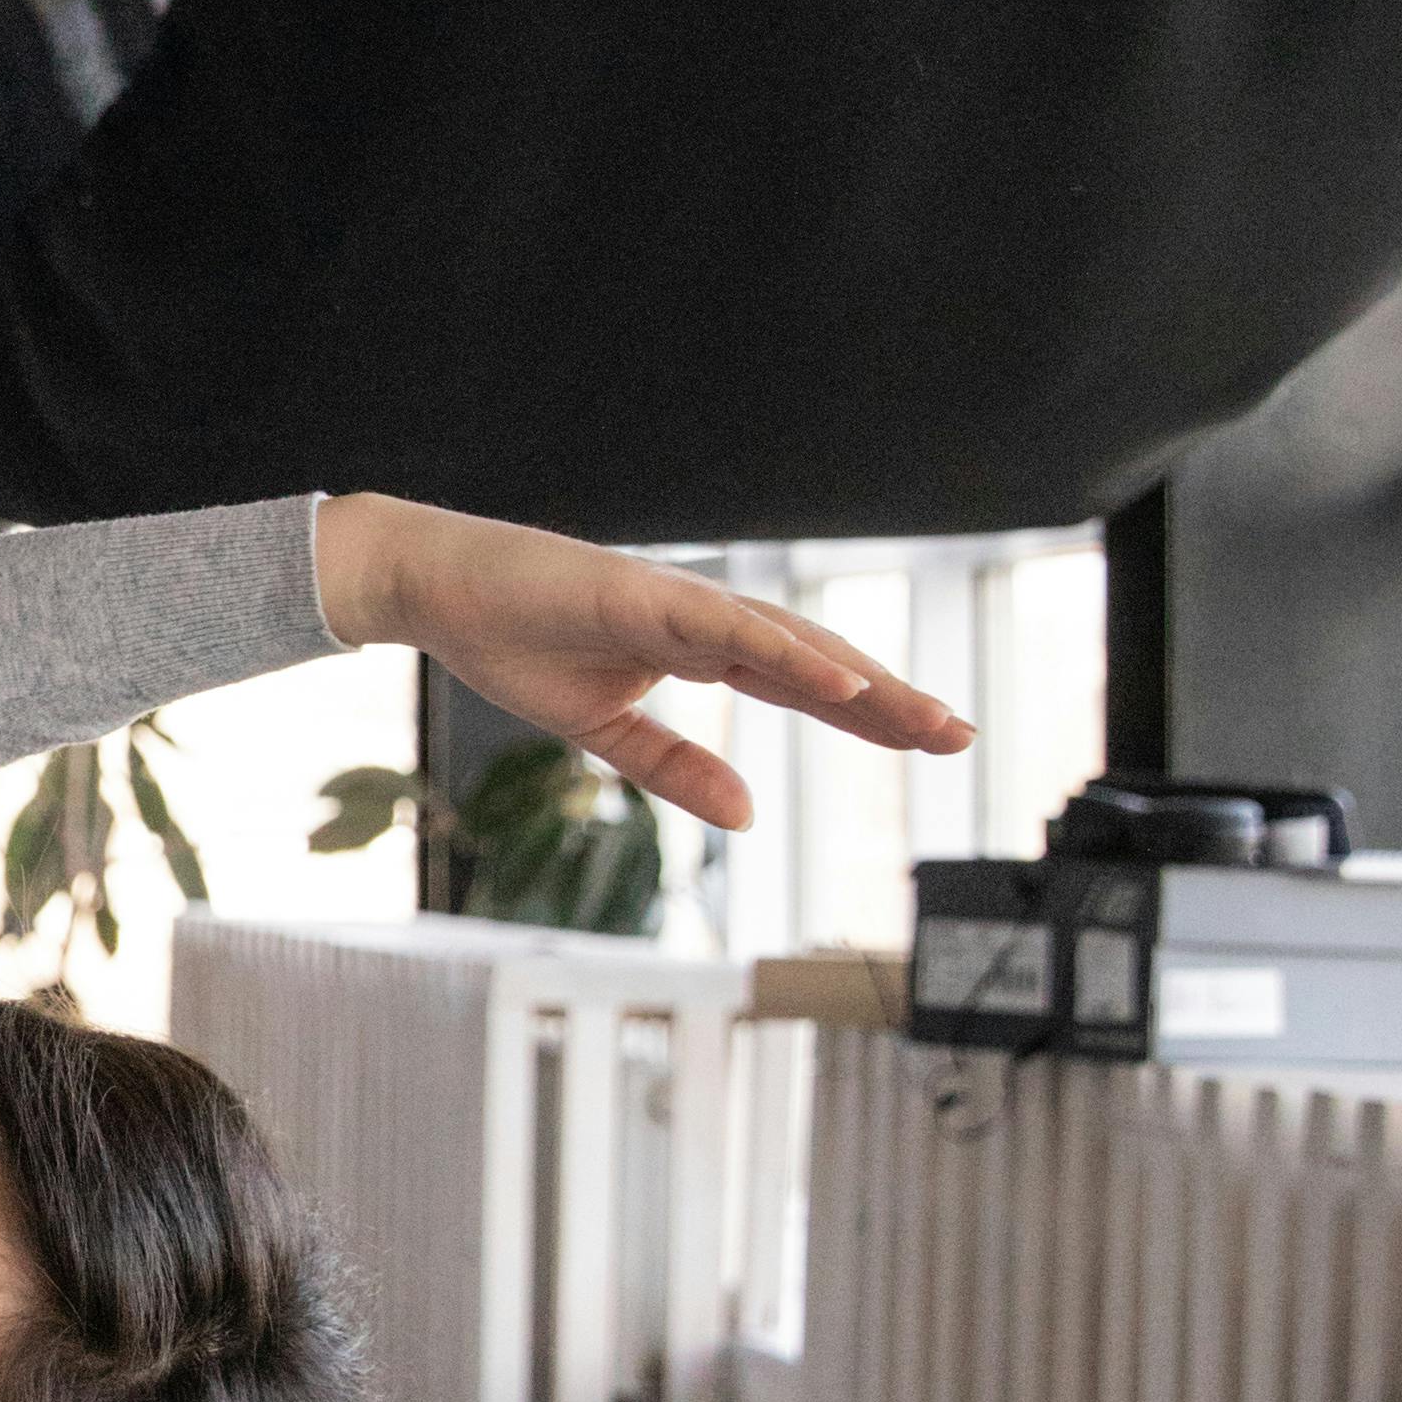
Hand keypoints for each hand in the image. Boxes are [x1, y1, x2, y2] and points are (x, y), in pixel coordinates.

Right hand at [313, 495, 963, 831]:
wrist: (439, 587)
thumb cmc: (514, 641)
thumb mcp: (605, 729)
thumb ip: (675, 768)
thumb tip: (745, 814)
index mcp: (696, 646)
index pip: (801, 683)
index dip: (867, 708)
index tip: (931, 737)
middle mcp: (703, 619)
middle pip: (815, 662)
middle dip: (889, 699)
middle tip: (961, 735)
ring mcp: (678, 602)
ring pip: (790, 643)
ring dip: (860, 680)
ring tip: (925, 718)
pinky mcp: (644, 596)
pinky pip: (728, 629)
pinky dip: (787, 652)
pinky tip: (838, 679)